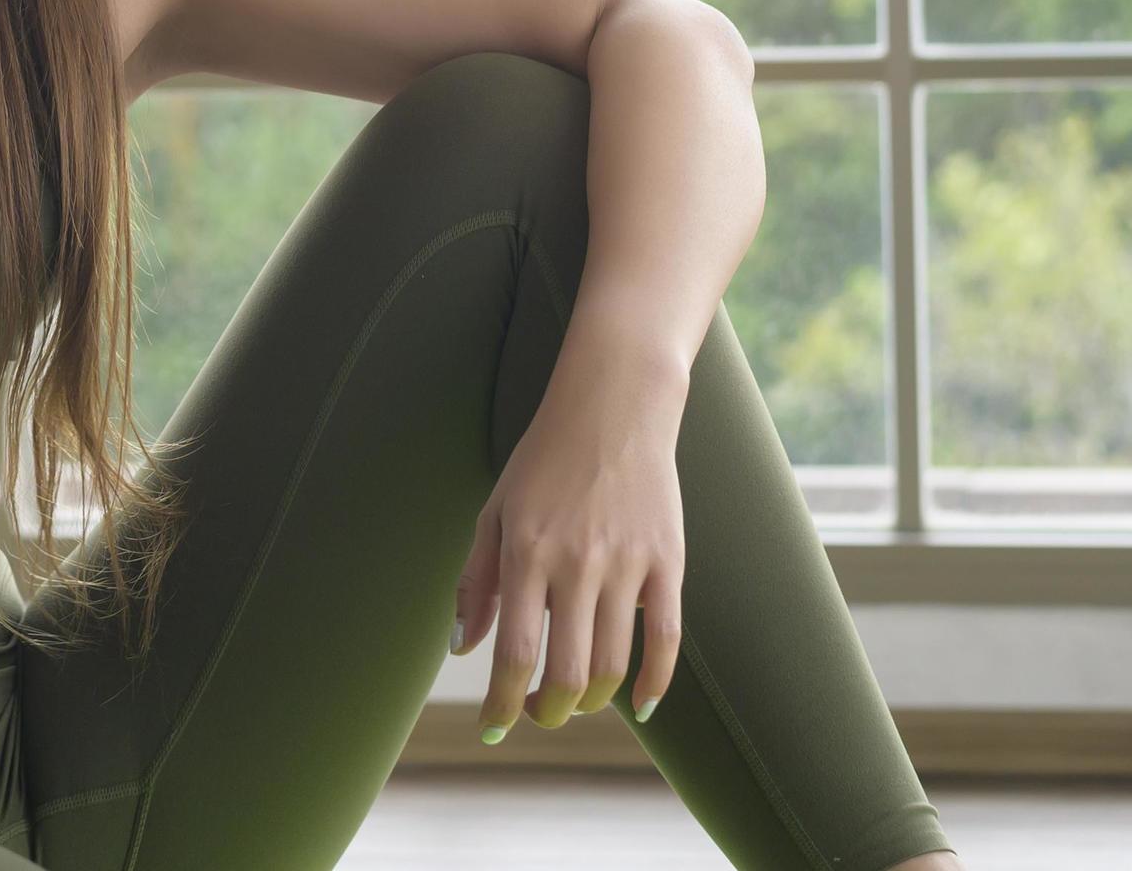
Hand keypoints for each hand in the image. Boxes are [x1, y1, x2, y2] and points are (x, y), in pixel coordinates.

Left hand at [451, 388, 685, 741]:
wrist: (614, 406)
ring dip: (592, 702)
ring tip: (577, 703)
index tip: (495, 725)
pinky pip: (665, 637)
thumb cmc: (544, 460)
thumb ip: (476, 581)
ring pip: (613, 665)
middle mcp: (577, 563)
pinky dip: (654, 682)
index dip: (504, 703)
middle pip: (568, 674)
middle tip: (540, 714)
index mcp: (527, 552)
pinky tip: (639, 704)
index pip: (516, 653)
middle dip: (548, 711)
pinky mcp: (668, 561)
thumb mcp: (495, 511)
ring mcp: (628, 563)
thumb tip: (463, 648)